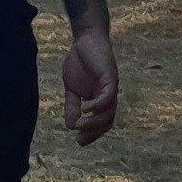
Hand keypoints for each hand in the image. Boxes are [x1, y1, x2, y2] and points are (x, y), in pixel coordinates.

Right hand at [61, 28, 118, 145]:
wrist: (84, 39)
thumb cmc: (79, 62)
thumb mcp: (71, 88)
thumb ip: (72, 106)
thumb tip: (69, 126)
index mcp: (100, 100)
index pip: (101, 123)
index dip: (92, 134)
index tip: (78, 142)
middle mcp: (109, 97)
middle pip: (107, 122)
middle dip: (94, 133)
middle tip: (80, 139)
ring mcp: (111, 88)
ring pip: (109, 113)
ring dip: (95, 122)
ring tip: (80, 126)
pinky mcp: (111, 78)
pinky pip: (107, 98)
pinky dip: (96, 106)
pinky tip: (85, 109)